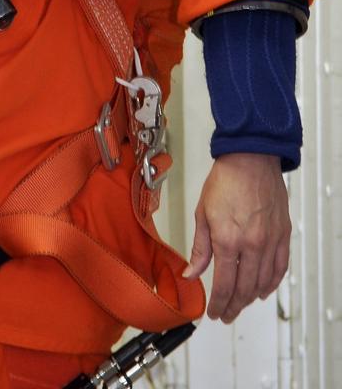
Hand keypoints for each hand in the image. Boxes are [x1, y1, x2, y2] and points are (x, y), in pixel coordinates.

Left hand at [183, 152, 290, 322]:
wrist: (250, 159)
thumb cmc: (225, 181)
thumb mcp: (202, 213)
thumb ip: (199, 248)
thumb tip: (191, 273)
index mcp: (227, 239)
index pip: (224, 284)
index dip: (219, 303)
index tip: (215, 312)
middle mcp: (251, 245)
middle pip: (244, 289)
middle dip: (234, 306)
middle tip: (226, 314)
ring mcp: (270, 241)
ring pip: (263, 282)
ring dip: (251, 298)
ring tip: (241, 304)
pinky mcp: (283, 235)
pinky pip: (280, 268)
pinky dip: (271, 283)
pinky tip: (262, 288)